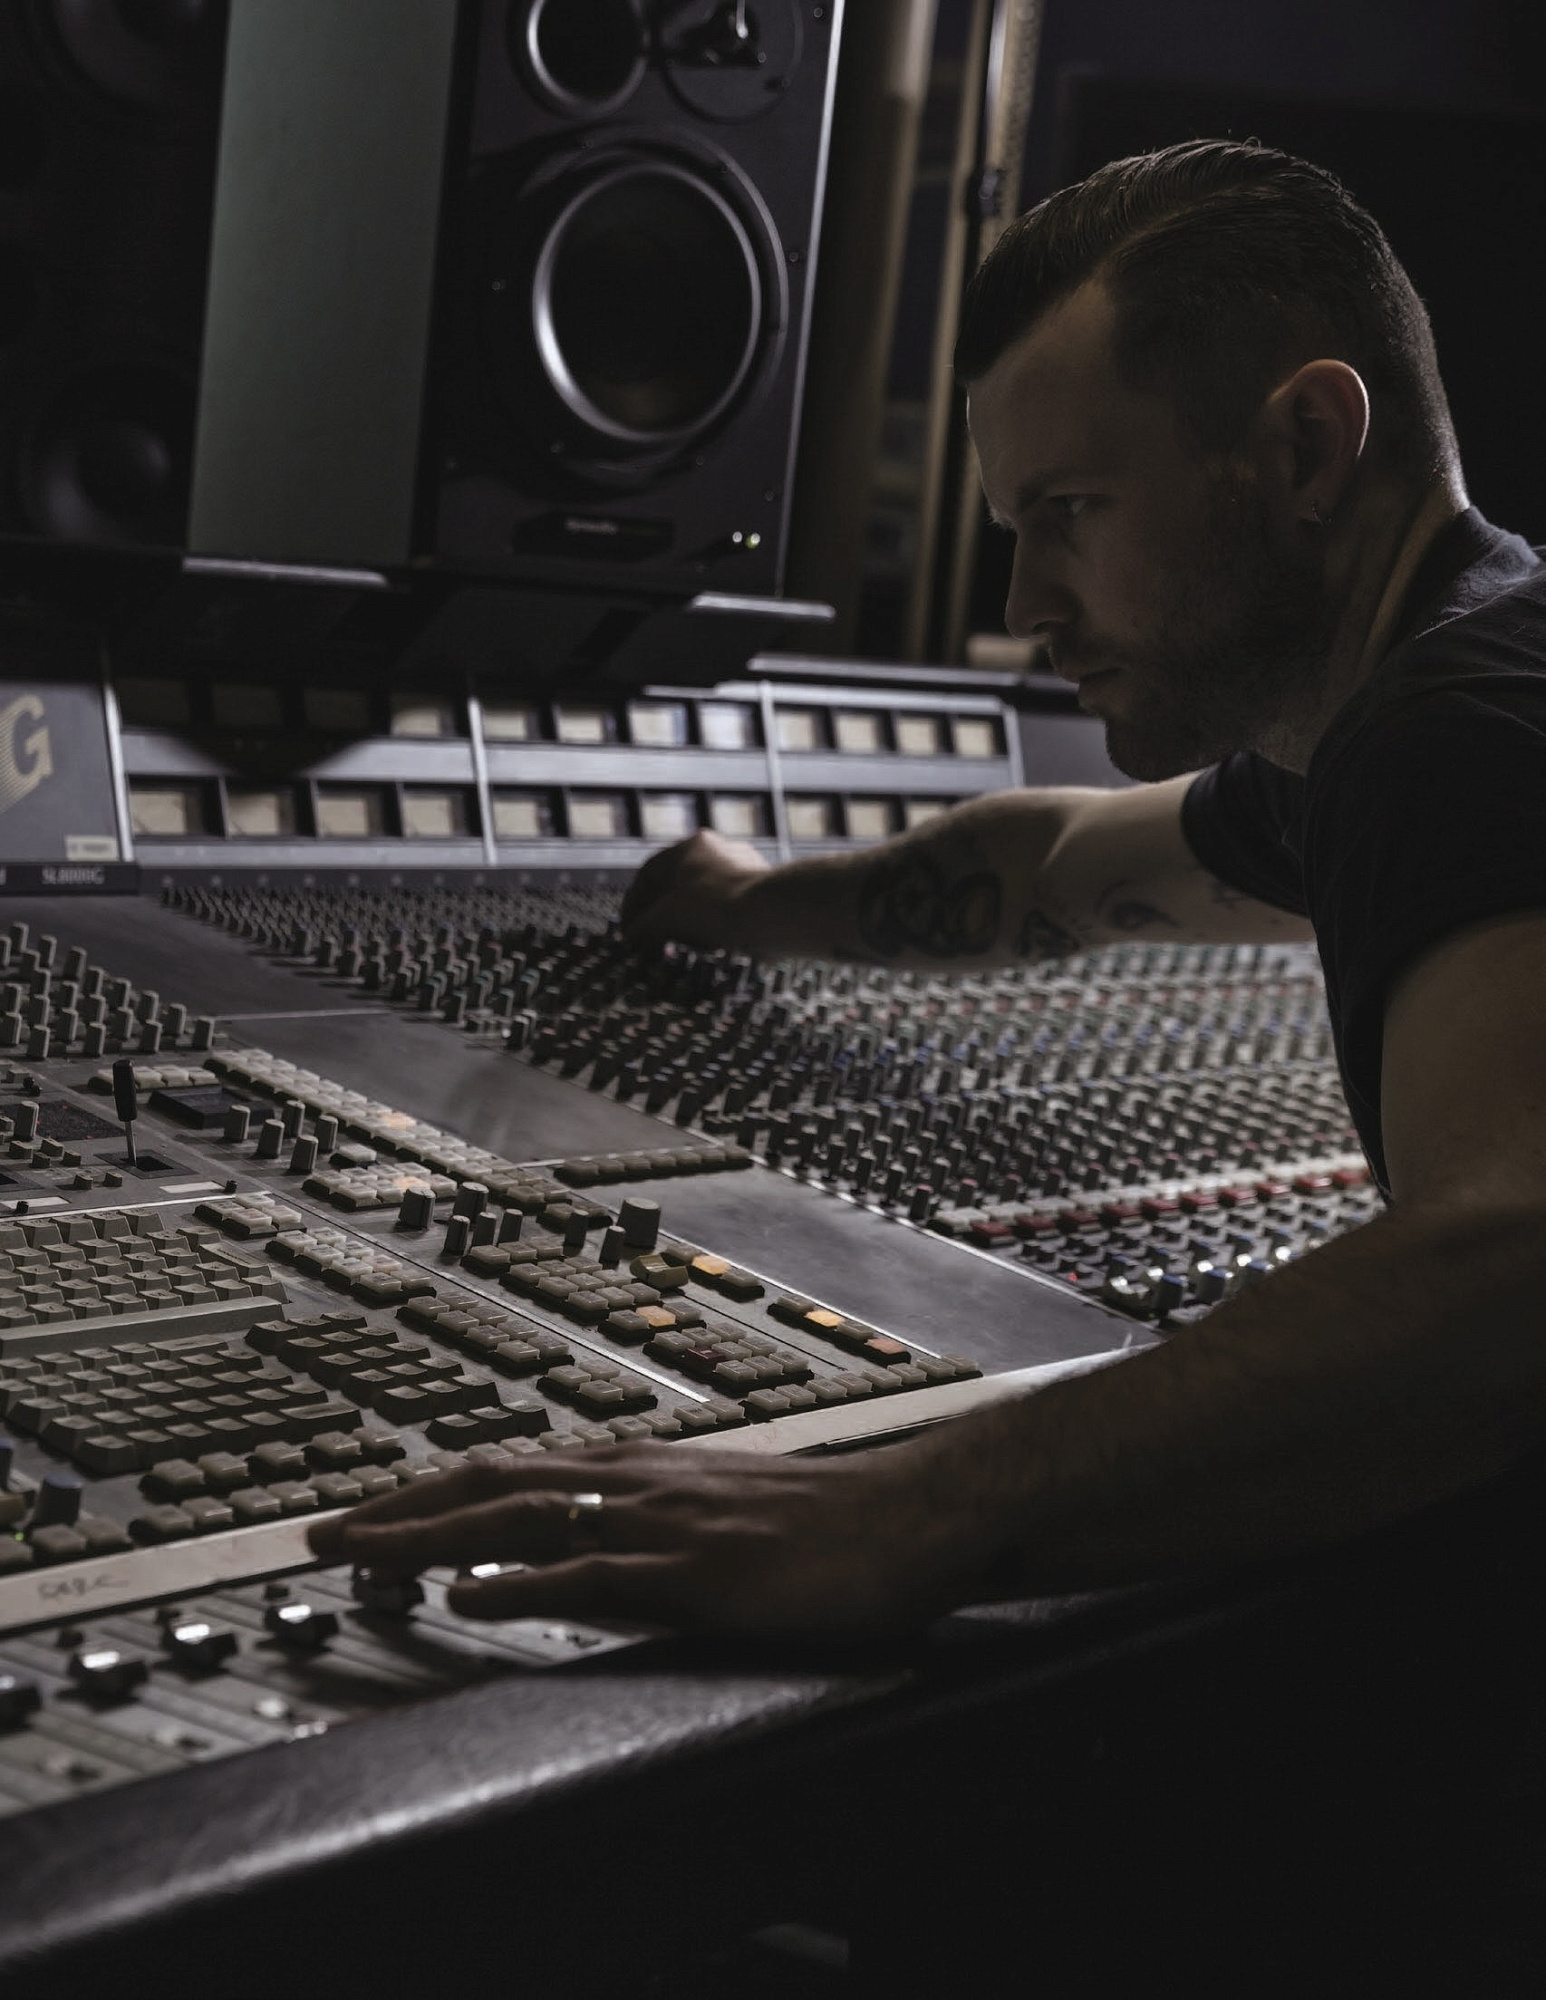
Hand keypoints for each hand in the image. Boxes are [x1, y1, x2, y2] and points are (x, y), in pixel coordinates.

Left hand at [307, 1440, 982, 1642]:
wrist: (908, 1516)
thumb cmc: (825, 1516)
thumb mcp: (720, 1506)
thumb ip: (653, 1515)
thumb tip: (589, 1538)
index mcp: (642, 1468)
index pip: (511, 1466)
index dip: (431, 1486)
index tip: (367, 1508)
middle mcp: (638, 1482)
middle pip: (492, 1479)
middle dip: (399, 1505)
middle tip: (322, 1534)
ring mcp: (662, 1525)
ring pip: (522, 1516)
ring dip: (430, 1533)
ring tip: (360, 1555)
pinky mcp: (696, 1574)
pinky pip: (594, 1577)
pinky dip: (523, 1583)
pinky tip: (471, 1597)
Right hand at [619, 830, 771, 952]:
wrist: (772, 914)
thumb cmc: (715, 906)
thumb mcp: (668, 916)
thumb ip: (644, 925)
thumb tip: (630, 936)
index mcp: (691, 846)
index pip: (649, 873)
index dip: (634, 903)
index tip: (628, 927)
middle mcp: (718, 852)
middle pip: (677, 885)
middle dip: (660, 914)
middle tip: (650, 938)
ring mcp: (742, 871)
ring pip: (703, 899)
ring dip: (687, 923)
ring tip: (678, 946)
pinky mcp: (760, 894)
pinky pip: (727, 911)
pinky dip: (712, 928)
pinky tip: (708, 947)